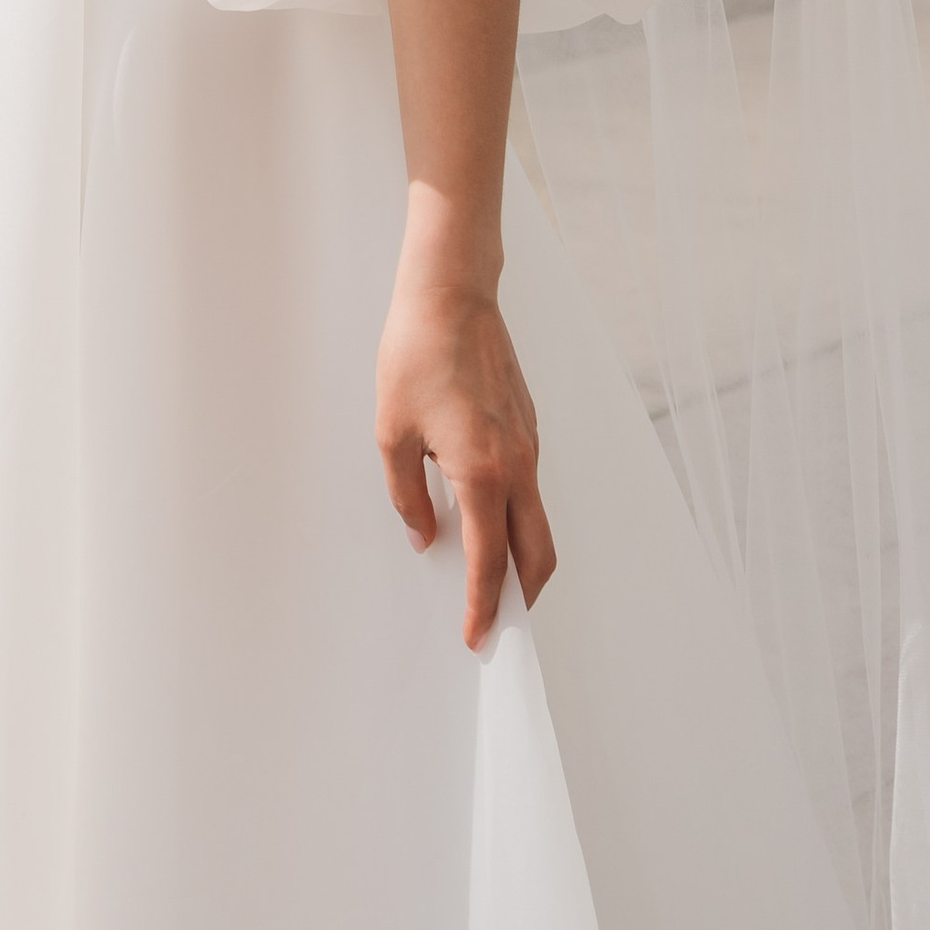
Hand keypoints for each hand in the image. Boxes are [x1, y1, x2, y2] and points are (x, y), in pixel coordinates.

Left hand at [376, 269, 554, 649]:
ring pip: (538, 522)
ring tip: (490, 577)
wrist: (452, 293)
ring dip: (522, 558)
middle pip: (537, 555)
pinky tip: (485, 515)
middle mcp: (517, 465)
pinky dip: (517, 517)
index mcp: (483, 473)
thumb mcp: (392, 431)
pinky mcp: (527, 426)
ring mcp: (528, 444)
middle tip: (497, 621)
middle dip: (522, 597)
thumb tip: (425, 537)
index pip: (490, 563)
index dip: (483, 606)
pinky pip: (530, 488)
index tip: (476, 637)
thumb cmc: (417, 353)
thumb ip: (407, 495)